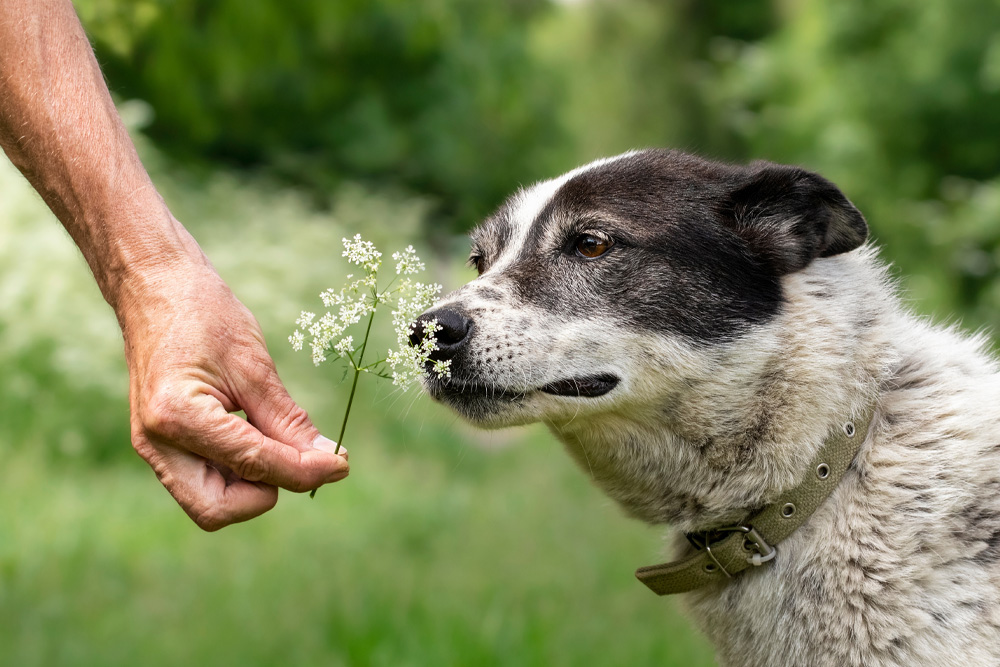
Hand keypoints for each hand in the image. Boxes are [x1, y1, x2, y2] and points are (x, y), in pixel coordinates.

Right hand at [121, 256, 348, 529]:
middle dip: (265, 491)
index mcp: (177, 416)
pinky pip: (204, 480)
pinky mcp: (162, 447)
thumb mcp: (254, 365)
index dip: (304, 470)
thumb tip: (328, 460)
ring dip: (252, 481)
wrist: (155, 288)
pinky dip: (237, 469)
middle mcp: (157, 443)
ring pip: (211, 503)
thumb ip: (288, 420)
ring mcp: (154, 449)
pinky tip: (253, 430)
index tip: (341, 463)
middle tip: (295, 454)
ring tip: (271, 429)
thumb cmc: (203, 315)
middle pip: (218, 511)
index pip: (253, 464)